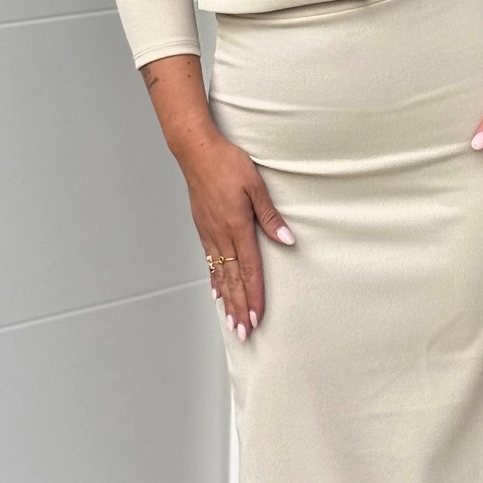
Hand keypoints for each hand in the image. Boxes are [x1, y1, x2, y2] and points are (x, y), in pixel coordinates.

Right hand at [177, 130, 294, 339]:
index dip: (253, 295)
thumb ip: (270, 216)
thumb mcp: (255, 185)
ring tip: (231, 322)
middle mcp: (220, 235)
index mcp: (236, 226)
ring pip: (220, 274)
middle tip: (244, 332)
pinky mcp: (202, 228)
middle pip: (232, 280)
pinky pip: (210, 262)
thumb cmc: (227, 163)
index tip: (256, 317)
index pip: (248, 269)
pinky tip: (217, 292)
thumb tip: (287, 240)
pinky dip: (215, 281)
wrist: (196, 151)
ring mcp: (209, 233)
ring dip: (226, 300)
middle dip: (239, 307)